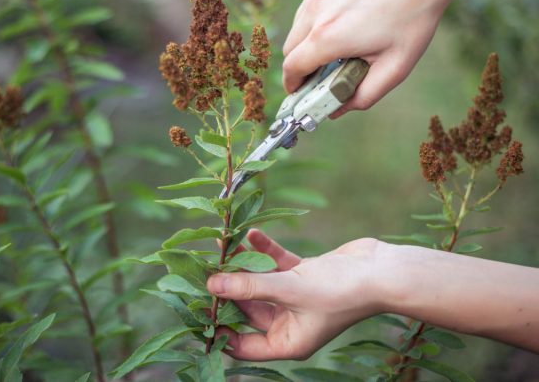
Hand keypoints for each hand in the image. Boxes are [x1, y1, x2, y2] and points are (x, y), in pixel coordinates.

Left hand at [209, 231, 538, 359]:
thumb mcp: (289, 290)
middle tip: (204, 268)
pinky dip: (265, 251)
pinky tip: (250, 235)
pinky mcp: (304, 275)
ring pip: (260, 283)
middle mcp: (289, 322)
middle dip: (228, 288)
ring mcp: (296, 298)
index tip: (197, 306)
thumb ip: (249, 286)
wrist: (382, 270)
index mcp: (287, 341)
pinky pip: (276, 265)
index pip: (242, 344)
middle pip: (247, 309)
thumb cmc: (341, 291)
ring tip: (222, 246)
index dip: (219, 328)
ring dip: (244, 265)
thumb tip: (212, 286)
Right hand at [282, 0, 481, 117]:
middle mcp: (315, 11)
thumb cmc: (414, 15)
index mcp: (328, 37)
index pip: (292, 68)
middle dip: (300, 65)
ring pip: (298, 26)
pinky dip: (318, 18)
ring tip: (337, 45)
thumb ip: (364, 96)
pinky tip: (346, 18)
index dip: (293, 85)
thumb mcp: (395, 67)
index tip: (299, 93)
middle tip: (320, 74)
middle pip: (290, 48)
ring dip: (308, 41)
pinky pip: (310, 5)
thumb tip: (338, 110)